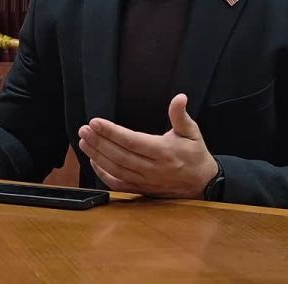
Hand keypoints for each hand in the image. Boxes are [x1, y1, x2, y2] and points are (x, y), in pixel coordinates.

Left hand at [77, 93, 217, 198]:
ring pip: (116, 169)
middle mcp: (153, 168)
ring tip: (84, 141)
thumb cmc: (195, 155)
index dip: (112, 132)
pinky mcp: (141, 190)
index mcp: (164, 152)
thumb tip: (179, 97)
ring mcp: (145, 181)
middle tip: (84, 129)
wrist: (203, 184)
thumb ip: (181, 115)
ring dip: (97, 155)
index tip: (96, 122)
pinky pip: (118, 184)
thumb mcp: (192, 132)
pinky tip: (93, 162)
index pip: (132, 141)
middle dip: (99, 142)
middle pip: (120, 155)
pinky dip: (103, 174)